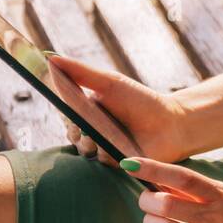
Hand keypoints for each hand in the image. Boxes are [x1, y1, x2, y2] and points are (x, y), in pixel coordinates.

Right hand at [46, 55, 190, 163]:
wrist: (171, 124)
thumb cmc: (141, 101)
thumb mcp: (109, 83)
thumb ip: (81, 72)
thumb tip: (51, 58)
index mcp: (90, 111)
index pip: (66, 113)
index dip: (65, 112)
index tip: (68, 108)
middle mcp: (94, 131)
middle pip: (72, 133)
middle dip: (77, 129)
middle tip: (88, 124)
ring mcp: (104, 149)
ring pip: (84, 149)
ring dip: (92, 141)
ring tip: (106, 134)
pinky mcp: (115, 164)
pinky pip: (101, 161)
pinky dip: (108, 151)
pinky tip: (118, 145)